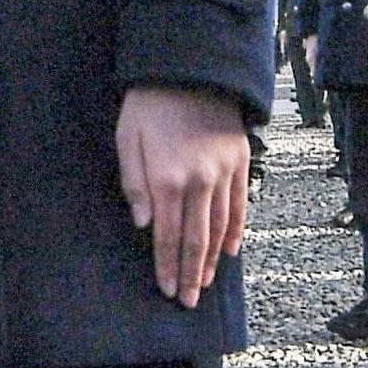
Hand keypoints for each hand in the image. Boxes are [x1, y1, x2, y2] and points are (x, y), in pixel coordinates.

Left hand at [113, 83, 250, 308]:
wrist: (190, 66)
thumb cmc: (149, 103)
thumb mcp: (127, 139)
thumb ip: (134, 184)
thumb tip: (143, 225)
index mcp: (167, 179)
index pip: (169, 236)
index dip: (168, 266)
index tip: (168, 290)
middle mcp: (199, 181)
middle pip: (197, 240)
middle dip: (192, 274)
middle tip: (189, 301)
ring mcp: (223, 172)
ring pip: (220, 227)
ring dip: (213, 259)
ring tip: (207, 282)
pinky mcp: (240, 160)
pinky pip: (239, 204)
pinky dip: (236, 230)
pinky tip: (232, 250)